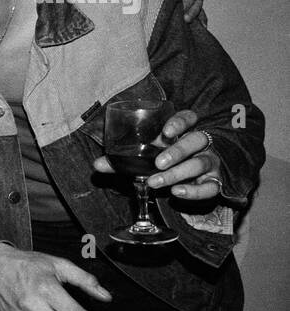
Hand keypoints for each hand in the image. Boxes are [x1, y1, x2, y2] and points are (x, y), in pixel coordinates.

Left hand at [92, 108, 222, 199]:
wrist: (186, 182)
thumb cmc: (161, 162)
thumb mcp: (144, 159)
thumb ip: (122, 161)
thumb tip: (96, 165)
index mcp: (182, 132)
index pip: (189, 118)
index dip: (181, 122)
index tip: (167, 132)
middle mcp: (199, 144)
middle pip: (196, 140)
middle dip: (178, 150)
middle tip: (158, 163)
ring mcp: (208, 162)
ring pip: (200, 163)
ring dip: (178, 173)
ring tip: (156, 181)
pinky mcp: (213, 181)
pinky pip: (210, 187)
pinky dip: (194, 191)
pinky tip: (177, 192)